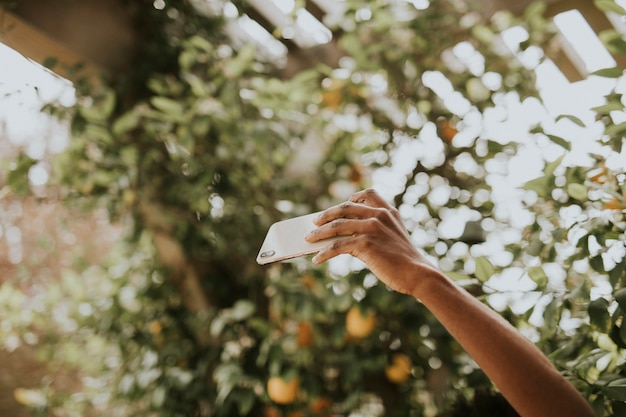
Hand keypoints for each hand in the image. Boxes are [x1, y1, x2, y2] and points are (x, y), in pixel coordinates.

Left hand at [304, 188, 439, 295]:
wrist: (418, 273)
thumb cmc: (405, 260)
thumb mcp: (393, 237)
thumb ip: (375, 231)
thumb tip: (343, 239)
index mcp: (388, 212)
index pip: (369, 193)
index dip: (354, 196)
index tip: (344, 203)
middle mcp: (379, 216)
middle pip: (345, 208)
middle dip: (327, 215)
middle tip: (315, 222)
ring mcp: (371, 228)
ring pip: (337, 226)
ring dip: (319, 233)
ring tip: (309, 239)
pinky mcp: (365, 244)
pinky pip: (337, 246)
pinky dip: (324, 252)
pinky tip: (317, 259)